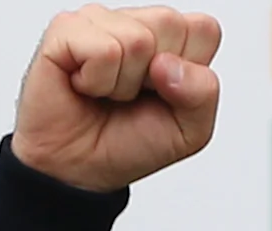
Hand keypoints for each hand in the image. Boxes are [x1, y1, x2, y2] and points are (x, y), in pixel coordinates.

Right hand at [15, 7, 222, 191]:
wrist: (80, 168)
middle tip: (133, 95)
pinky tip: (85, 86)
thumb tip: (168, 63)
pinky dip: (96, 82)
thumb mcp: (189, 131)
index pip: (205, 29)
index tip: (164, 94)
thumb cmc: (128, 143)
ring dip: (123, 84)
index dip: (190, 72)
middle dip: (157, 77)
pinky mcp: (66, 29)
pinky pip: (103, 50)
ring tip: (107, 94)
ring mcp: (99, 20)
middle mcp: (135, 23)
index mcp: (170, 39)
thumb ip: (203, 93)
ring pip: (137, 39)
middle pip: (172, 24)